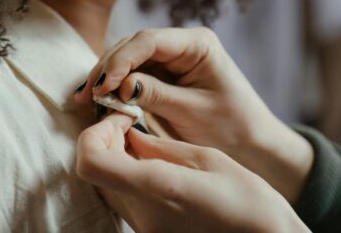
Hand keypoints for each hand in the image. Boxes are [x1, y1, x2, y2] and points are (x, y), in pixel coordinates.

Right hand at [74, 28, 313, 202]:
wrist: (252, 143)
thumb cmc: (232, 126)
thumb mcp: (192, 111)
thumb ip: (155, 94)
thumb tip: (119, 86)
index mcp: (197, 43)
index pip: (149, 41)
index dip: (120, 61)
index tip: (102, 85)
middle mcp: (182, 44)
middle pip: (134, 46)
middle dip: (108, 68)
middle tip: (86, 94)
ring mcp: (172, 57)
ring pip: (129, 58)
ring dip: (107, 76)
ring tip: (86, 98)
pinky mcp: (165, 73)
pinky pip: (134, 73)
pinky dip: (116, 85)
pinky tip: (101, 97)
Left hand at [76, 112, 309, 232]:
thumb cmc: (249, 202)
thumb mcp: (206, 159)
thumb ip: (159, 147)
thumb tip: (129, 135)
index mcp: (157, 188)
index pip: (91, 162)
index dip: (94, 134)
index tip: (120, 118)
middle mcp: (142, 214)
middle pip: (93, 171)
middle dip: (102, 139)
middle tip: (128, 124)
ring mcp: (143, 228)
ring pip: (104, 184)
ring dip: (112, 156)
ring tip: (140, 141)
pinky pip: (121, 198)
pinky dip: (123, 174)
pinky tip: (148, 162)